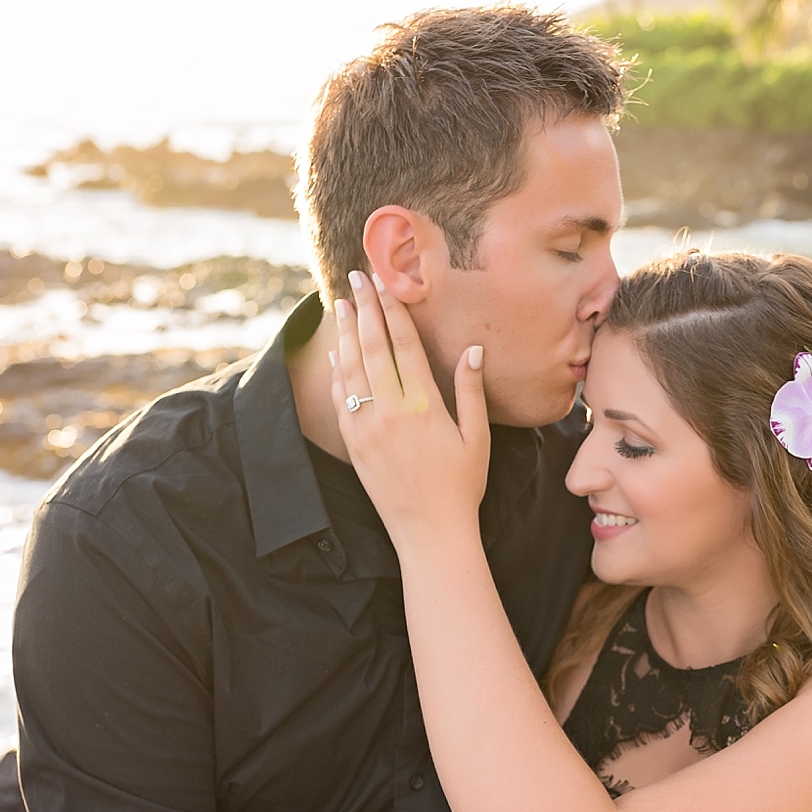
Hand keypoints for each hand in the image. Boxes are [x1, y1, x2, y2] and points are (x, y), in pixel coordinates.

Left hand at [330, 271, 489, 540]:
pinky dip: (335, 370)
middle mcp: (389, 411)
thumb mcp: (477, 438)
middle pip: (371, 346)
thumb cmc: (461, 487)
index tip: (384, 283)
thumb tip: (472, 349)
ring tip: (339, 304)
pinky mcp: (353, 443)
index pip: (404, 345)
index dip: (393, 310)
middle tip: (355, 278)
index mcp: (423, 406)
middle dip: (363, 308)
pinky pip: (339, 397)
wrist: (430, 533)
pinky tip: (334, 352)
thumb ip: (471, 391)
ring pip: (349, 367)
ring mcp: (366, 427)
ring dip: (343, 332)